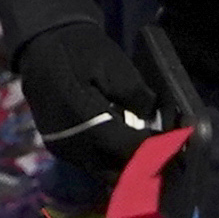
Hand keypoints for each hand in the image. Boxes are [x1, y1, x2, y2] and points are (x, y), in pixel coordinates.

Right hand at [12, 21, 166, 182]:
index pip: (129, 149)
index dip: (156, 151)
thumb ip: (138, 98)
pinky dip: (110, 160)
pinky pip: (91, 164)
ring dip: (127, 166)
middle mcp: (72, 144)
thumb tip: (156, 122)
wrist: (42, 44)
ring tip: (150, 153)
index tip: (176, 146)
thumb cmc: (80, 51)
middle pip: (117, 171)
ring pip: (104, 173)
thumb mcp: (116, 67)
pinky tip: (126, 147)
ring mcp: (64, 150)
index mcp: (84, 121)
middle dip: (144, 165)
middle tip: (166, 154)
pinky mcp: (60, 149)